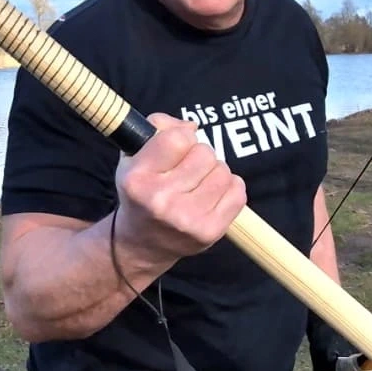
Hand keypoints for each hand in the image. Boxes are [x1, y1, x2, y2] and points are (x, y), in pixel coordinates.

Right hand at [114, 113, 247, 265]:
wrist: (144, 244)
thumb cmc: (141, 192)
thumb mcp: (133, 157)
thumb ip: (159, 127)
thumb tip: (193, 126)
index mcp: (137, 180)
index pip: (179, 138)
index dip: (182, 137)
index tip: (176, 147)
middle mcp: (161, 201)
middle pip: (205, 153)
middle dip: (199, 155)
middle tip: (187, 168)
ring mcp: (187, 220)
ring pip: (223, 171)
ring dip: (214, 172)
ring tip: (197, 183)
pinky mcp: (210, 232)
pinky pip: (238, 192)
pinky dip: (228, 188)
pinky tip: (211, 195)